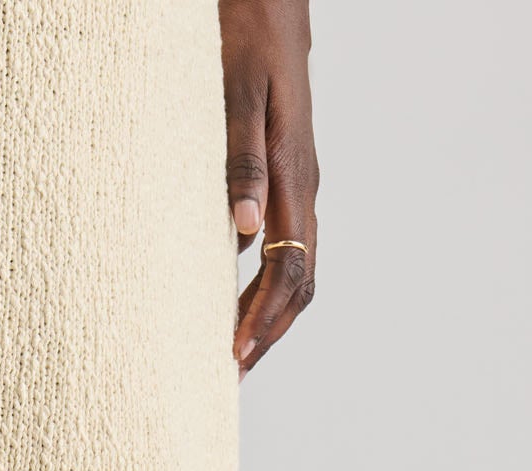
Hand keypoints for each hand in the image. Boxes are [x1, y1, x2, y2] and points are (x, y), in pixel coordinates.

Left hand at [220, 0, 319, 375]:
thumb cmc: (245, 33)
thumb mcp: (235, 93)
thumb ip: (238, 160)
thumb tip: (242, 232)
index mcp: (294, 175)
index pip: (289, 271)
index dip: (262, 320)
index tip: (232, 358)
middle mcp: (303, 185)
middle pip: (299, 282)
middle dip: (266, 332)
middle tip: (228, 376)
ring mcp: (299, 182)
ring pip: (297, 267)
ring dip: (268, 315)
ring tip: (232, 353)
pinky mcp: (286, 175)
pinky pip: (287, 245)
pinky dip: (265, 284)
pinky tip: (236, 299)